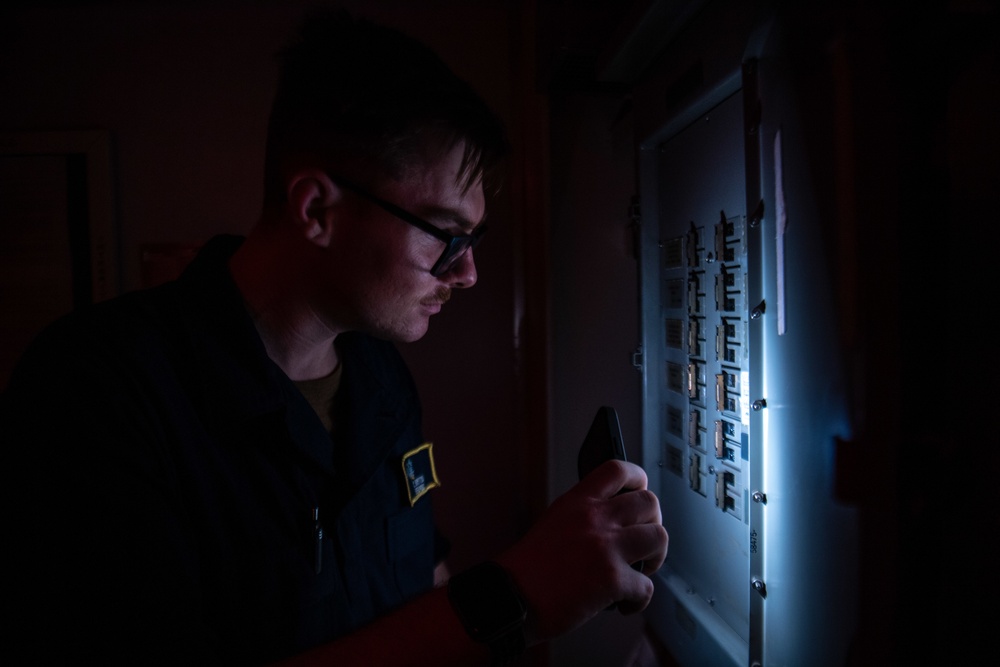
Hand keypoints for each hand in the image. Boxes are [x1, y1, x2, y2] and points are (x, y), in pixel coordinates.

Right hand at [496, 460, 667, 642]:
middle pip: (649, 503)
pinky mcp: (612, 579)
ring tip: (642, 570)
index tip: (641, 490)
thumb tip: (617, 523)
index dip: (638, 478)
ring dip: (656, 557)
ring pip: (659, 538)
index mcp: (577, 502)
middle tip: (644, 542)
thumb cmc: (528, 569)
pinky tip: (625, 604)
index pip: (617, 469)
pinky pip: (648, 587)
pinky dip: (640, 600)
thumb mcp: (554, 523)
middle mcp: (595, 518)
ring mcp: (606, 547)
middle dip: (653, 524)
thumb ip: (585, 516)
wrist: (510, 598)